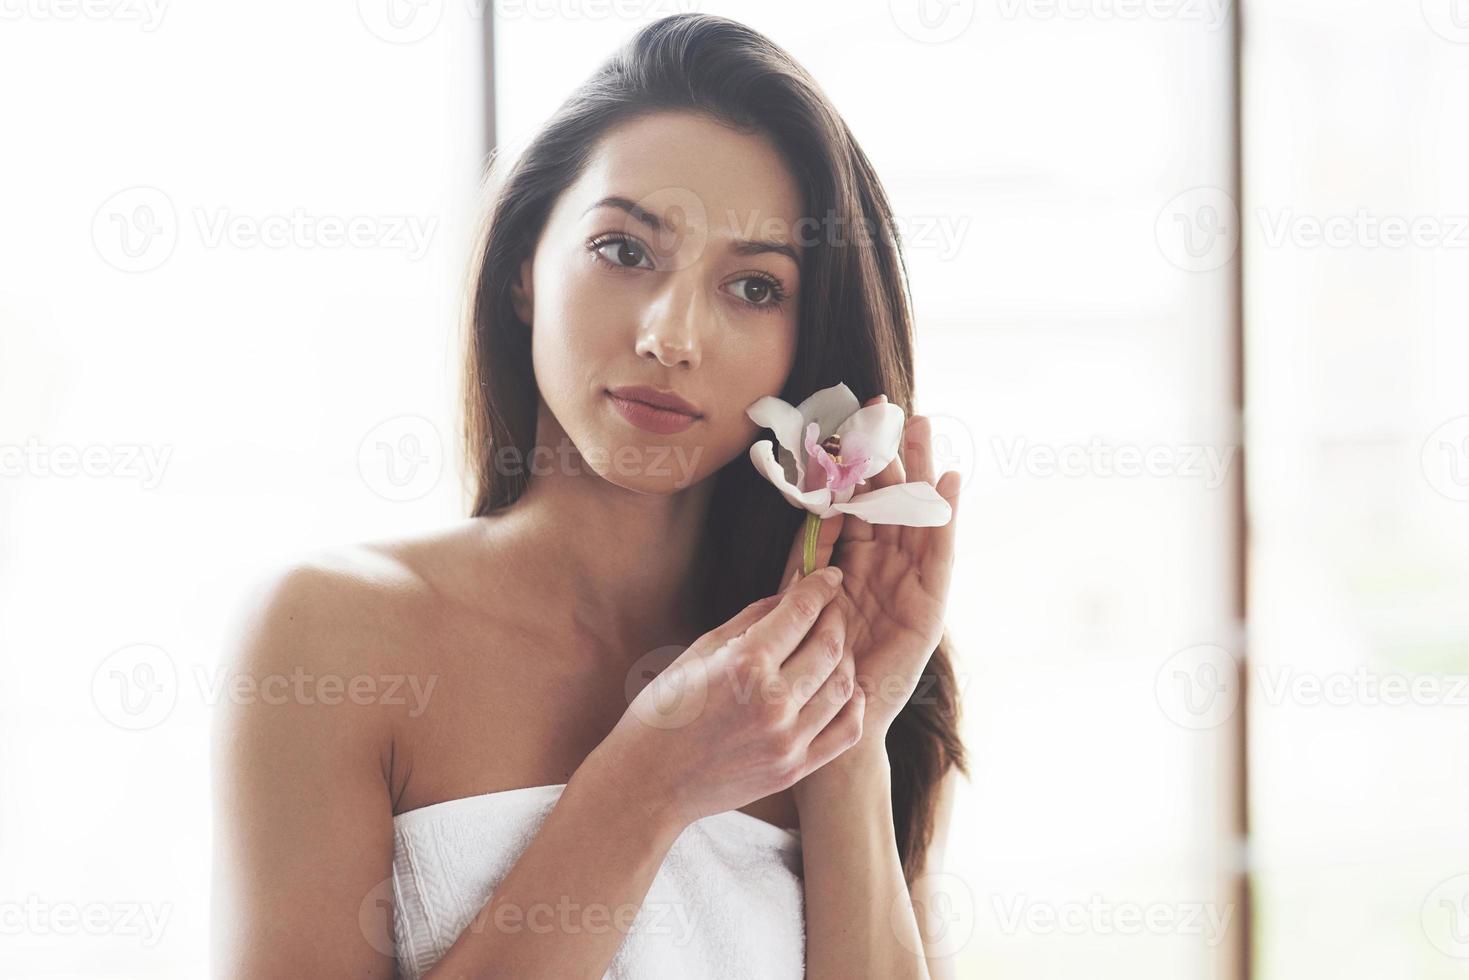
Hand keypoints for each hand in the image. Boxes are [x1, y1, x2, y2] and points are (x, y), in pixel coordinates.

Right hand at [596, 567, 865, 830]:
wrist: (648, 784)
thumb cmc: (663, 712)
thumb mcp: (698, 652)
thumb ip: (750, 619)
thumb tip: (790, 592)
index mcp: (744, 665)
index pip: (800, 612)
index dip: (820, 587)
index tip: (829, 576)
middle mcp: (772, 702)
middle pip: (829, 646)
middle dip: (836, 617)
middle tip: (832, 607)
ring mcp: (787, 740)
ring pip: (843, 686)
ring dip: (846, 657)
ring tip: (834, 646)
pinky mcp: (795, 769)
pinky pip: (847, 731)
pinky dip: (853, 704)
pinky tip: (845, 688)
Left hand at [777, 398, 961, 749]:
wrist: (822, 718)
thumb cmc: (805, 662)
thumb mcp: (798, 595)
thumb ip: (808, 551)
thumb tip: (809, 502)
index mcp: (852, 561)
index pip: (857, 499)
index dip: (853, 460)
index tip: (847, 416)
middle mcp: (884, 567)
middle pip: (891, 499)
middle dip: (891, 452)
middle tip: (890, 406)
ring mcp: (909, 584)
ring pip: (915, 516)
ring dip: (921, 470)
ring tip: (924, 427)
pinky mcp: (928, 608)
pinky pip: (938, 555)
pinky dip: (944, 518)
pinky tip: (950, 483)